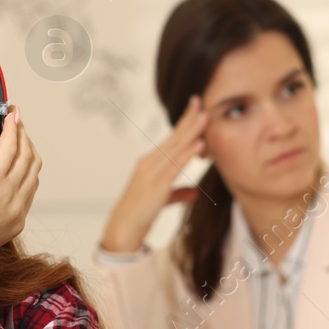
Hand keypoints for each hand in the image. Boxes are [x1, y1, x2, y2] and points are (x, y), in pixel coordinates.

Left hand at [0, 106, 39, 261]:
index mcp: (15, 221)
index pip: (29, 186)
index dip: (26, 164)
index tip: (18, 150)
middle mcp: (18, 205)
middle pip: (33, 166)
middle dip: (28, 144)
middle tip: (17, 128)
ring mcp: (8, 190)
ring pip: (26, 153)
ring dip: (21, 131)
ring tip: (13, 116)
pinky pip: (10, 146)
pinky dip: (13, 128)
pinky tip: (8, 116)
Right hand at [100, 96, 206, 252]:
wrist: (124, 228)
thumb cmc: (141, 213)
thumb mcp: (163, 199)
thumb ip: (179, 193)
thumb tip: (196, 193)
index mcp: (150, 162)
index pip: (171, 138)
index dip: (183, 123)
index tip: (196, 108)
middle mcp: (150, 162)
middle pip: (173, 137)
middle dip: (188, 119)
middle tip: (199, 101)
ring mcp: (152, 171)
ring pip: (176, 147)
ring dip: (192, 131)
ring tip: (204, 117)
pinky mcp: (157, 184)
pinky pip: (175, 165)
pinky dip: (188, 153)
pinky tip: (199, 144)